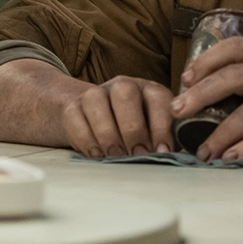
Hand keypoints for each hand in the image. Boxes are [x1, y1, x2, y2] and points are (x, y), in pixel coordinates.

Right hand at [60, 75, 176, 159]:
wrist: (95, 122)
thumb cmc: (134, 133)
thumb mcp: (154, 134)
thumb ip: (162, 142)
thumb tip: (168, 157)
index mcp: (149, 90)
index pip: (158, 98)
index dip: (161, 125)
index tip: (162, 151)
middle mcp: (123, 86)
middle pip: (125, 94)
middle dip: (133, 129)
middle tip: (137, 155)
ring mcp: (96, 93)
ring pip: (96, 101)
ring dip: (107, 134)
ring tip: (115, 157)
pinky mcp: (73, 105)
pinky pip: (74, 116)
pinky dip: (86, 139)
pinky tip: (97, 154)